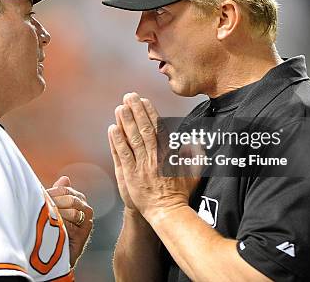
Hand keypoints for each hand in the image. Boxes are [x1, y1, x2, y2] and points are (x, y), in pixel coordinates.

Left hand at [47, 176, 92, 267]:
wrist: (56, 255)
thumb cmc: (52, 229)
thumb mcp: (51, 208)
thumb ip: (57, 193)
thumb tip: (65, 178)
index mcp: (77, 199)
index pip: (64, 190)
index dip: (51, 194)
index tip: (40, 198)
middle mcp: (85, 208)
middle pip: (69, 198)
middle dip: (54, 204)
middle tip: (43, 210)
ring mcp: (86, 220)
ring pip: (72, 210)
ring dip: (57, 214)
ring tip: (48, 220)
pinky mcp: (85, 232)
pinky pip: (73, 223)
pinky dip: (62, 224)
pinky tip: (54, 228)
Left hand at [109, 93, 199, 225]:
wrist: (167, 213)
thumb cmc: (179, 195)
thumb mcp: (192, 173)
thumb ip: (193, 156)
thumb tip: (196, 142)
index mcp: (168, 154)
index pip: (158, 128)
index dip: (150, 113)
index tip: (144, 101)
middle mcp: (155, 156)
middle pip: (144, 128)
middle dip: (136, 111)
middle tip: (129, 96)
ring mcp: (142, 165)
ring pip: (133, 138)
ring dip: (126, 121)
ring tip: (120, 107)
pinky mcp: (131, 175)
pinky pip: (123, 154)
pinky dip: (117, 141)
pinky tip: (112, 129)